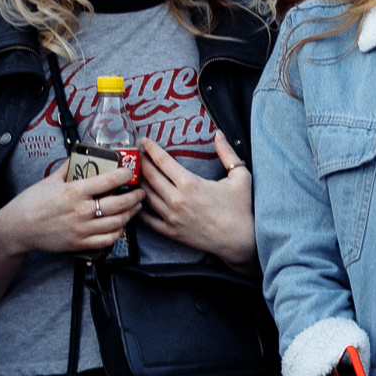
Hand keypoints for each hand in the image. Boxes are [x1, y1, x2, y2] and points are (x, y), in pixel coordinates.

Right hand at [0, 162, 141, 257]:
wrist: (18, 228)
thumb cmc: (32, 202)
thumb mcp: (50, 180)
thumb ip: (68, 168)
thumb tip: (80, 156)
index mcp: (74, 192)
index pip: (107, 181)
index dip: (124, 175)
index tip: (130, 171)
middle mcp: (81, 211)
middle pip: (118, 204)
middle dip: (134, 197)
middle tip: (140, 192)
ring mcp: (81, 229)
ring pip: (116, 223)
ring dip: (130, 214)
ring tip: (135, 208)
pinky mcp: (79, 243)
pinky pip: (107, 240)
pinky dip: (118, 232)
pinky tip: (121, 226)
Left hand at [138, 135, 254, 263]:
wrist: (242, 241)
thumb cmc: (242, 209)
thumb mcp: (240, 176)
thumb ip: (227, 153)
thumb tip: (219, 134)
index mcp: (190, 184)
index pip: (163, 161)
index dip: (151, 149)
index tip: (144, 142)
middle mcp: (177, 200)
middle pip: (150, 177)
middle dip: (140, 163)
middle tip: (135, 156)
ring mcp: (172, 217)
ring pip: (147, 196)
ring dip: (138, 183)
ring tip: (134, 175)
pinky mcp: (172, 232)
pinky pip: (148, 220)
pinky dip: (140, 209)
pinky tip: (138, 200)